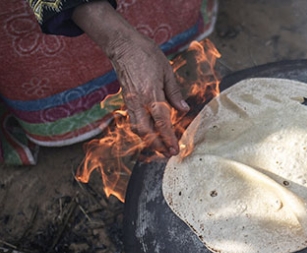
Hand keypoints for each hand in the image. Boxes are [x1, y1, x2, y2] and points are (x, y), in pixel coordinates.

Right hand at [72, 1, 186, 155]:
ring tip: (161, 148)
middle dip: (157, 145)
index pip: (161, 121)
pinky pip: (133, 121)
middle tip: (169, 153)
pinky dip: (142, 131)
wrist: (123, 45)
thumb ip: (175, 93)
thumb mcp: (166, 71)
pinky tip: (151, 134)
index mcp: (151, 93)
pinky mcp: (127, 100)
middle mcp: (138, 101)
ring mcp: (130, 102)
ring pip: (137, 128)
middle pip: (146, 131)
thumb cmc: (146, 54)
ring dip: (149, 141)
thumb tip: (184, 110)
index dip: (168, 137)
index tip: (174, 149)